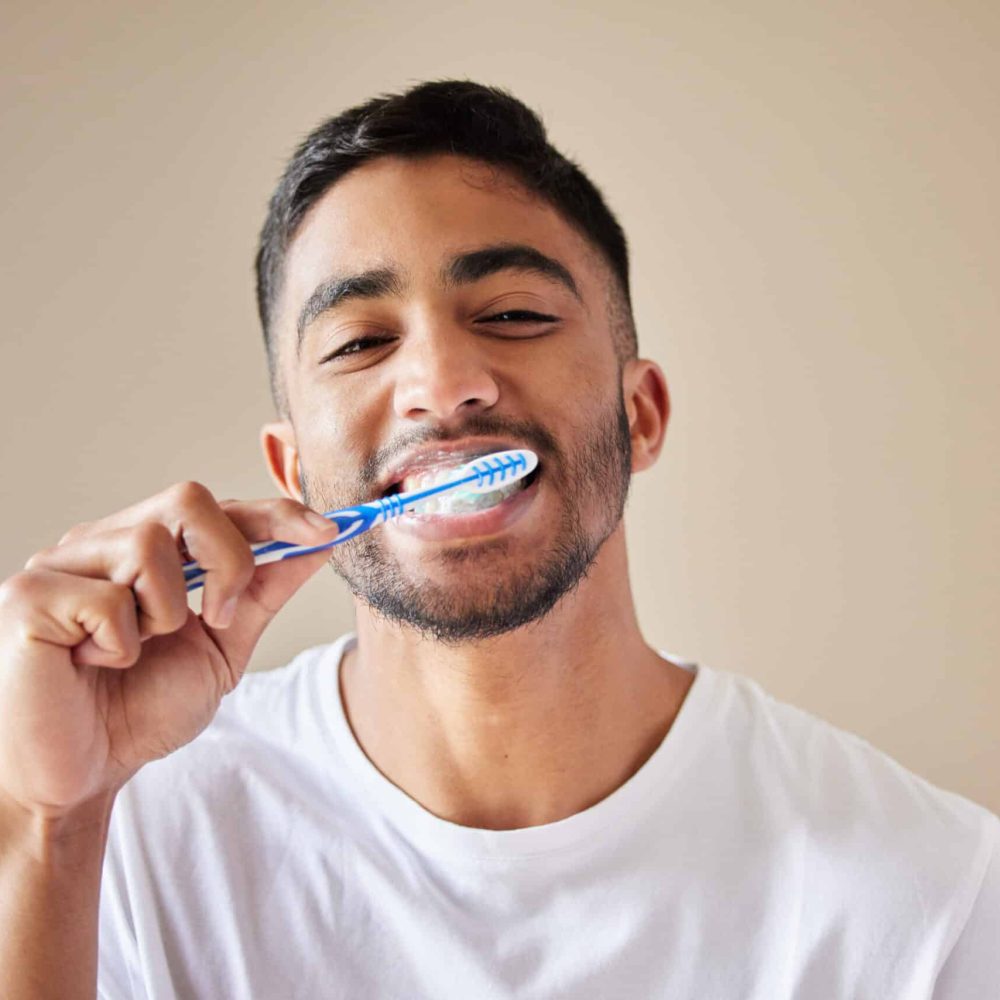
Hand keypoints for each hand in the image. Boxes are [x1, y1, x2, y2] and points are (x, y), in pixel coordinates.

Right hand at [0, 482, 338, 819]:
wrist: (80, 776)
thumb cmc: (139, 710)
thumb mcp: (222, 647)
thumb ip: (263, 591)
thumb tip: (318, 542)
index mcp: (146, 550)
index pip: (218, 507)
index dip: (276, 513)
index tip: (328, 532)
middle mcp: (102, 542)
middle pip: (188, 499)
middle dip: (230, 560)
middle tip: (218, 620)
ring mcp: (60, 564)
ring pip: (149, 545)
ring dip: (165, 615)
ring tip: (135, 652)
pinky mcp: (28, 597)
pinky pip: (107, 599)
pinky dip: (119, 644)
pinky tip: (94, 664)